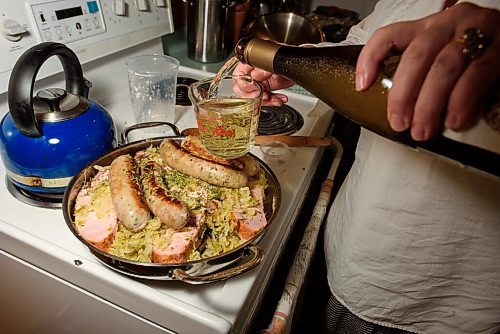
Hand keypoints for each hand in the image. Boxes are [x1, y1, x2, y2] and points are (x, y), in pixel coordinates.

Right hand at [232, 63, 294, 105]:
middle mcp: (253, 71)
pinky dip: (272, 102)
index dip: (245, 84)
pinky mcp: (265, 89)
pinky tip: (279, 100)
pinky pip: (263, 99)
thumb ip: (265, 67)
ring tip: (275, 99)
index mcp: (251, 61)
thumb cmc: (288, 57)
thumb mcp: (277, 61)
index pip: (239, 74)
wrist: (300, 66)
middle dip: (253, 96)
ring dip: (264, 101)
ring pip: (251, 97)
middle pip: (241, 88)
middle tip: (263, 96)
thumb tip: (255, 74)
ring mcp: (259, 81)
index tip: (255, 89)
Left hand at [356, 3, 499, 140]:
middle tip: (399, 123)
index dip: (370, 59)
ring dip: (429, 104)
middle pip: (417, 56)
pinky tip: (453, 121)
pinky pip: (477, 75)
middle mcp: (449, 23)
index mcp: (427, 26)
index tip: (362, 86)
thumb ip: (418, 71)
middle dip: (403, 94)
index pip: (389, 35)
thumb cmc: (470, 56)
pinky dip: (461, 101)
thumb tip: (396, 109)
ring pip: (444, 67)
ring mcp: (476, 32)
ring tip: (423, 129)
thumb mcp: (439, 55)